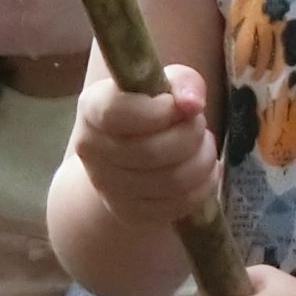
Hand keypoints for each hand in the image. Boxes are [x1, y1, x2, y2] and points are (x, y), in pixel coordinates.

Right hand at [71, 63, 221, 231]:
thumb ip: (183, 82)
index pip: (116, 113)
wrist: (129, 157)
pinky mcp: (129, 213)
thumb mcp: (166, 83)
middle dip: (190, 135)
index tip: (176, 106)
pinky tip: (205, 171)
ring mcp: (107, 187)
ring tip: (205, 146)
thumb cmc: (150, 110)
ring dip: (202, 160)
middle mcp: (91, 149)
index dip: (157, 111)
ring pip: (170, 180)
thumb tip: (192, 104)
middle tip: (199, 124)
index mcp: (92, 108)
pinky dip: (203, 186)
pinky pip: (178, 204)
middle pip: (150, 150)